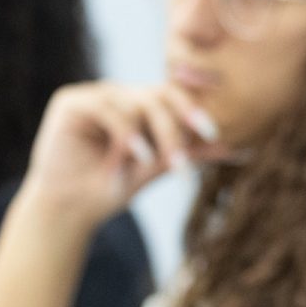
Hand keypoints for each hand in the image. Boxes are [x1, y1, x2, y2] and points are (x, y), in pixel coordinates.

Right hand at [21, 81, 233, 227]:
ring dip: (149, 136)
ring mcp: (95, 96)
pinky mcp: (71, 102)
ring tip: (154, 165)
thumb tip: (235, 148)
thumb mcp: (156, 170)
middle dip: (175, 128)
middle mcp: (119, 96)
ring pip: (135, 103)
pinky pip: (109, 109)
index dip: (193, 111)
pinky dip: (125, 134)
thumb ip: (189, 154)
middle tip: (183, 160)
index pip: (172, 96)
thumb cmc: (112, 188)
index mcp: (140, 105)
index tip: (213, 134)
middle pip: (158, 97)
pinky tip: (133, 157)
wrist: (69, 210)